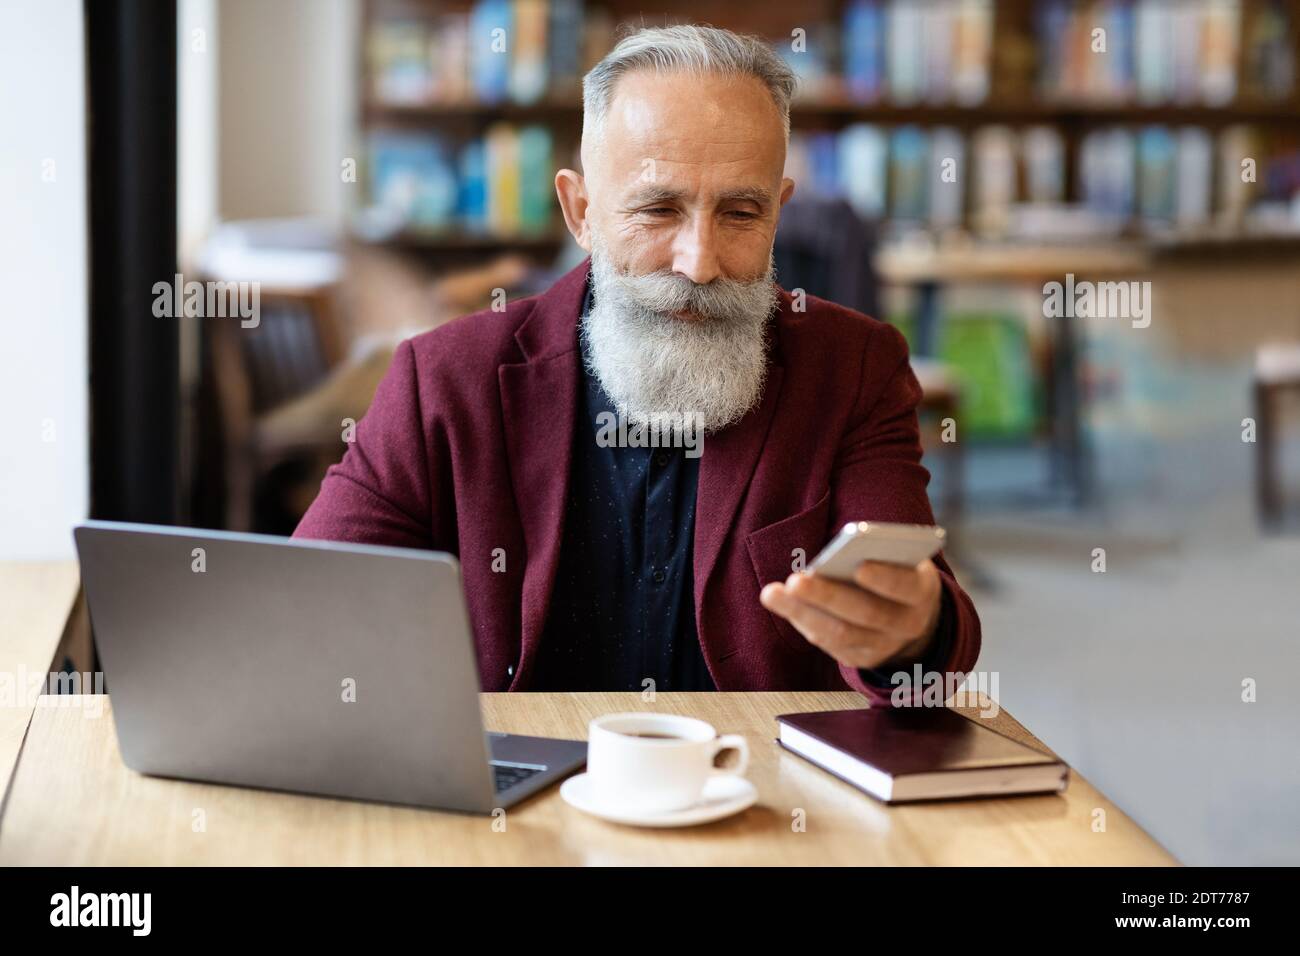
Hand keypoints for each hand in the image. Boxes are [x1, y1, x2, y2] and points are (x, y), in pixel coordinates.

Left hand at [759, 559, 942, 670]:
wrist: (907, 616)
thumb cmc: (894, 571)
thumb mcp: (898, 559)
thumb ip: (877, 555)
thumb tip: (837, 554)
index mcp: (921, 591)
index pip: (905, 586)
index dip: (885, 578)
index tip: (860, 566)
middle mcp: (906, 624)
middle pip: (865, 613)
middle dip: (827, 596)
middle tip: (796, 581)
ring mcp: (883, 646)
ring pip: (841, 633)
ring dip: (803, 612)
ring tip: (772, 594)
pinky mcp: (860, 658)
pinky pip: (829, 643)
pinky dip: (804, 621)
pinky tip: (783, 605)